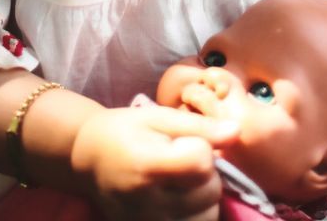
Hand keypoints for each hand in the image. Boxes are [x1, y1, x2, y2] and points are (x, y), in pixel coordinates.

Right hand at [71, 103, 238, 220]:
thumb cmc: (124, 130)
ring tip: (183, 180)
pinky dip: (197, 214)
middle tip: (184, 158)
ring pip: (208, 216)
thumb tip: (237, 132)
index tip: (185, 140)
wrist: (89, 161)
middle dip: (207, 172)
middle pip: (210, 191)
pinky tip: (183, 199)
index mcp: (148, 166)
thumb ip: (200, 126)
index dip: (203, 145)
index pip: (203, 162)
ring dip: (206, 196)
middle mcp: (150, 203)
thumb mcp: (158, 116)